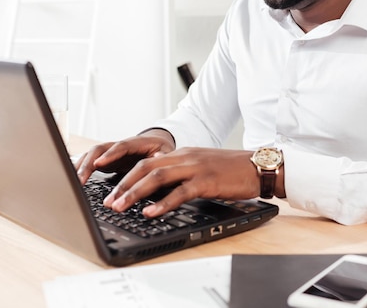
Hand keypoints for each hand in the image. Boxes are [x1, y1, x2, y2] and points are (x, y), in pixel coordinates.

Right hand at [75, 129, 175, 184]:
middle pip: (99, 150)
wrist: (155, 143)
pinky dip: (81, 170)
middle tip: (79, 180)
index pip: (121, 146)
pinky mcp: (106, 161)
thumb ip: (162, 156)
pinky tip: (72, 180)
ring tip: (73, 182)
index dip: (110, 155)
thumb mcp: (165, 151)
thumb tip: (159, 158)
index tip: (99, 164)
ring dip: (81, 167)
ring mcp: (111, 153)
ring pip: (92, 156)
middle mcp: (119, 146)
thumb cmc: (160, 148)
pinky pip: (90, 163)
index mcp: (135, 143)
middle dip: (88, 164)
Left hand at [102, 147, 259, 217]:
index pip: (146, 161)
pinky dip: (162, 203)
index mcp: (182, 154)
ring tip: (120, 207)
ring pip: (157, 177)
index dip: (125, 175)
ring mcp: (195, 168)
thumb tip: (159, 190)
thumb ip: (181, 173)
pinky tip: (149, 212)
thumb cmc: (232, 170)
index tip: (110, 190)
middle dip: (123, 185)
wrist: (258, 166)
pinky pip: (180, 192)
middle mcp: (185, 157)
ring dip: (135, 193)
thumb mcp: (202, 167)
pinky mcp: (207, 181)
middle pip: (145, 167)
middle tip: (107, 202)